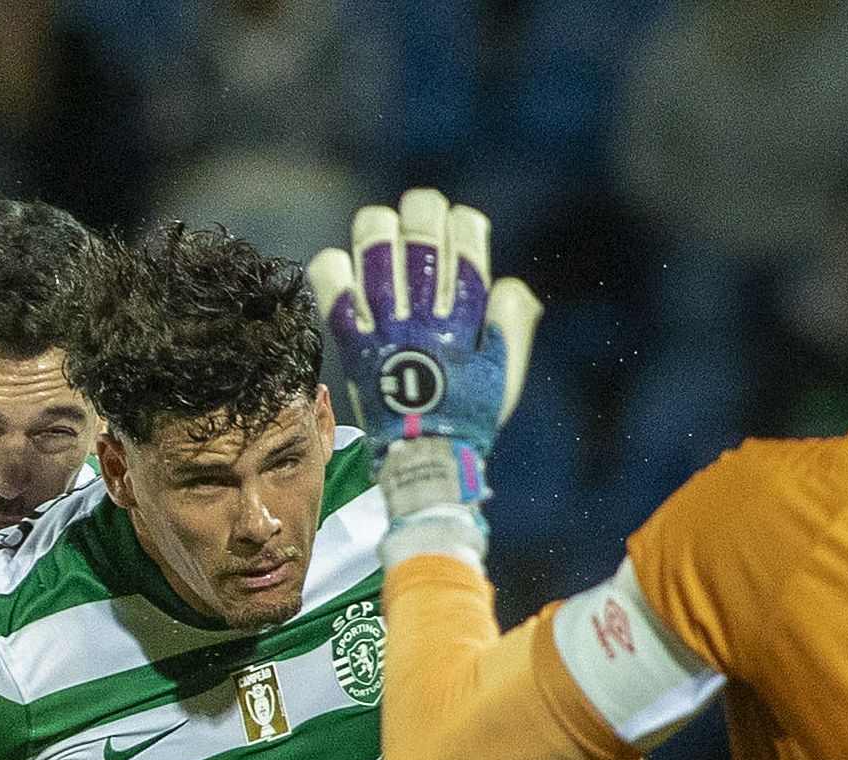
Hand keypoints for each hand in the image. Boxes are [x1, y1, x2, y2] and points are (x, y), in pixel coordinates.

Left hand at [309, 188, 541, 521]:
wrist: (425, 461)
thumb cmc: (469, 417)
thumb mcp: (507, 373)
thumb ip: (514, 323)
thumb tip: (508, 283)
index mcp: (466, 317)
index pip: (467, 238)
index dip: (463, 223)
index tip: (459, 230)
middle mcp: (425, 314)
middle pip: (421, 229)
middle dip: (424, 210)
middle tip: (420, 218)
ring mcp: (386, 327)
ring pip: (377, 246)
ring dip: (379, 227)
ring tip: (382, 232)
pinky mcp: (353, 343)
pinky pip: (332, 288)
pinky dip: (334, 269)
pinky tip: (344, 268)